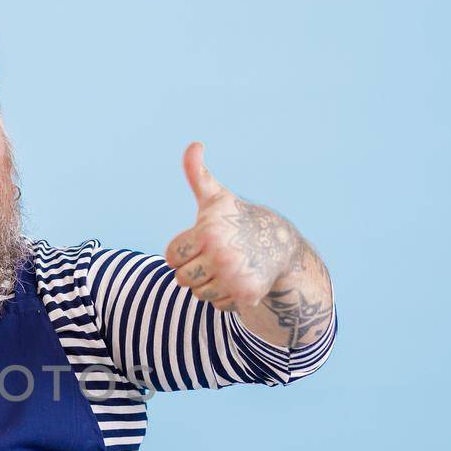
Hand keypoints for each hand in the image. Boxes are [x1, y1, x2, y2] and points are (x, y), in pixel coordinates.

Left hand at [165, 141, 298, 312]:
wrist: (279, 244)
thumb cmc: (238, 219)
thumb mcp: (216, 198)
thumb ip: (196, 174)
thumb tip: (194, 145)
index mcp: (207, 232)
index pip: (171, 257)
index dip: (183, 251)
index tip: (201, 242)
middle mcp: (221, 256)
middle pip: (182, 279)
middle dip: (195, 270)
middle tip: (216, 256)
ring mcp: (234, 277)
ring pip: (199, 295)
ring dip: (210, 285)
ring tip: (228, 267)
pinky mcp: (247, 295)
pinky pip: (217, 305)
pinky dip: (226, 296)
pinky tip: (239, 279)